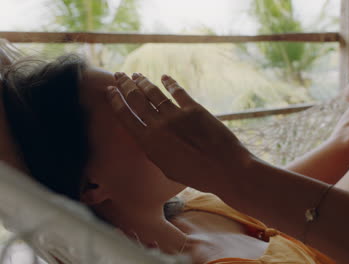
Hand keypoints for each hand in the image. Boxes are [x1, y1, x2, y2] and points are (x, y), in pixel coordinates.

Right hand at [107, 73, 253, 191]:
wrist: (226, 169)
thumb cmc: (197, 175)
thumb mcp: (167, 169)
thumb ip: (154, 151)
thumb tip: (148, 138)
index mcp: (149, 143)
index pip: (125, 116)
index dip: (115, 100)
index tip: (110, 90)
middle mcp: (159, 126)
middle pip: (136, 99)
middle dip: (125, 85)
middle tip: (119, 75)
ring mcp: (176, 115)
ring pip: (154, 92)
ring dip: (143, 81)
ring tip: (136, 75)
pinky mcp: (194, 109)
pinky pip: (177, 91)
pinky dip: (169, 82)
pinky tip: (164, 77)